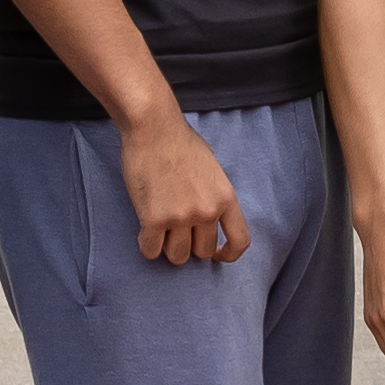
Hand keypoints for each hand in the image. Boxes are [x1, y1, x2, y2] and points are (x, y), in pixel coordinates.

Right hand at [116, 102, 249, 268]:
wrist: (153, 127)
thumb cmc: (179, 141)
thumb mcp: (212, 169)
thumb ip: (214, 195)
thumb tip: (210, 216)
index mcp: (225, 198)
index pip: (240, 240)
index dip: (229, 255)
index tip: (217, 256)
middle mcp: (207, 211)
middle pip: (203, 252)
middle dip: (190, 246)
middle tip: (177, 232)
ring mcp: (181, 217)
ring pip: (177, 256)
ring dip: (168, 248)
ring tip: (160, 231)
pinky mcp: (154, 219)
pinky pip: (151, 250)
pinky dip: (147, 245)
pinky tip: (145, 231)